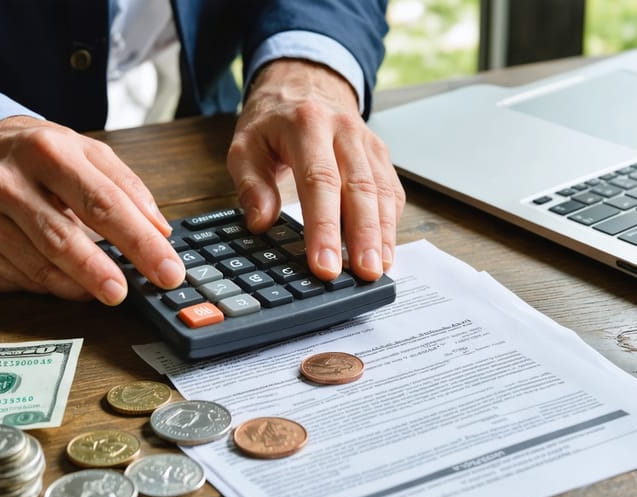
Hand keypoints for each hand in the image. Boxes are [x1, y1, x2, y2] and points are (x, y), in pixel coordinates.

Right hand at [0, 116, 184, 304]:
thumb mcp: (85, 152)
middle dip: (100, 273)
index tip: (167, 270)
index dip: (140, 241)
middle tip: (126, 294)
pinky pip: (13, 280)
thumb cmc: (38, 157)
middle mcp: (3, 181)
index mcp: (46, 150)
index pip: (102, 203)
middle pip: (61, 239)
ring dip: (75, 286)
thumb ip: (127, 188)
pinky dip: (43, 285)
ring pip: (36, 268)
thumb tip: (161, 232)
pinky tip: (55, 276)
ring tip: (99, 289)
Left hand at [228, 59, 404, 281]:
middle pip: (359, 188)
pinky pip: (391, 191)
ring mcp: (367, 142)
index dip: (324, 226)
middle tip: (363, 274)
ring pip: (382, 191)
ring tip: (377, 269)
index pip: (319, 180)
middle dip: (363, 236)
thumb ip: (250, 184)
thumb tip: (261, 222)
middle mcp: (344, 130)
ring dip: (383, 234)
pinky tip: (384, 251)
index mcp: (307, 124)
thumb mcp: (245, 145)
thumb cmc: (272, 122)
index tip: (324, 264)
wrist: (305, 83)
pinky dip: (390, 223)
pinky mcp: (381, 155)